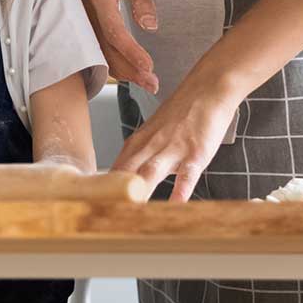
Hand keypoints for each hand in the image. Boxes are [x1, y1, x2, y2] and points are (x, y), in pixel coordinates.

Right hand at [74, 0, 158, 91]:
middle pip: (104, 49)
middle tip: (153, 85)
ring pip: (98, 51)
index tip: (149, 67)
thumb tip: (150, 27)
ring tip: (144, 82)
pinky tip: (127, 69)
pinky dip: (112, 61)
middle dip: (129, 70)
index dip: (131, 52)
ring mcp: (82, 17)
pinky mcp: (85, 21)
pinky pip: (96, 46)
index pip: (114, 32)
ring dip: (121, 69)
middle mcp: (85, 11)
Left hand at [111, 76, 240, 200]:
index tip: (96, 206)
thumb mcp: (153, 133)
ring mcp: (172, 149)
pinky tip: (175, 205)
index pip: (115, 169)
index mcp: (137, 143)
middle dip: (115, 194)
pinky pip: (186, 174)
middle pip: (127, 173)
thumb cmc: (181, 114)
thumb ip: (139, 155)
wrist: (206, 89)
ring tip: (129, 213)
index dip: (104, 189)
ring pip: (150, 172)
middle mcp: (150, 146)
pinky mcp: (195, 152)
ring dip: (139, 192)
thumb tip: (124, 177)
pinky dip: (180, 190)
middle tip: (104, 213)